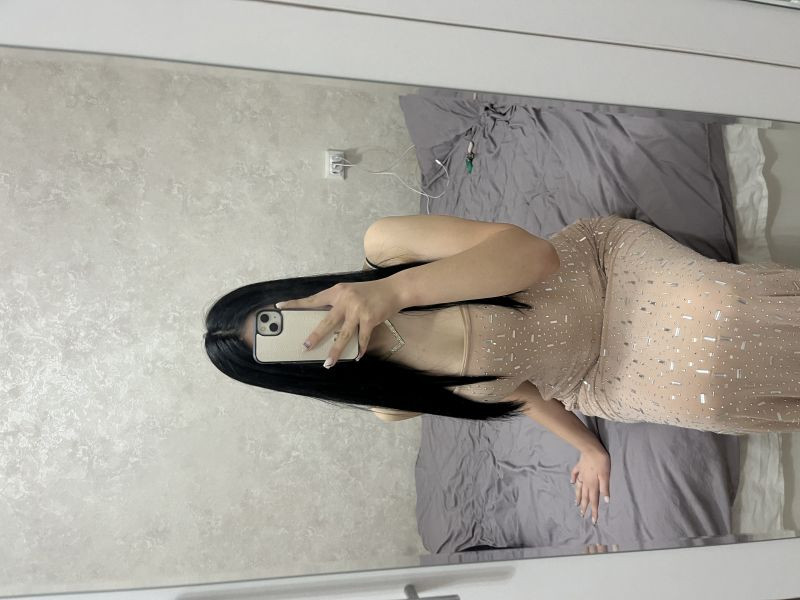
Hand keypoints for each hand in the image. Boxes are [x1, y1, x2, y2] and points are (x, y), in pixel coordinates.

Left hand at [275, 279, 403, 367]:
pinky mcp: (370, 318)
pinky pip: (362, 338)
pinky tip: (356, 356)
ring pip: (343, 335)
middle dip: (315, 336)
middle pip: (326, 322)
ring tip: (328, 363)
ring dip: (335, 351)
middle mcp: (345, 299)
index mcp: (337, 291)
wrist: (395, 289)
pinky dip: (359, 349)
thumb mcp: (351, 293)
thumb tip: (325, 326)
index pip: (313, 299)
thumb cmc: (371, 292)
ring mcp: (358, 309)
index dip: (296, 304)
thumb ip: (338, 304)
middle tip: (304, 347)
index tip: (279, 306)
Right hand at [571, 447, 610, 524]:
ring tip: (576, 504)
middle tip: (582, 515)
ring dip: (578, 497)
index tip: (593, 521)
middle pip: (585, 497)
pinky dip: (573, 480)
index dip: (594, 511)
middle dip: (584, 507)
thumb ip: (605, 488)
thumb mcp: (606, 476)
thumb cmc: (601, 462)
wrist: (591, 449)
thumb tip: (606, 501)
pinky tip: (571, 483)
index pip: (594, 501)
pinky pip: (575, 475)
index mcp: (593, 485)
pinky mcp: (579, 467)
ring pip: (579, 488)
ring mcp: (581, 474)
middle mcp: (586, 482)